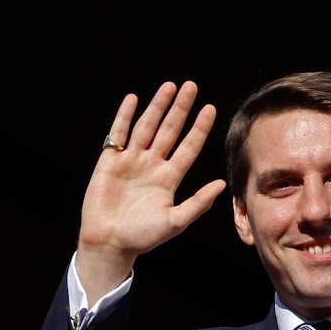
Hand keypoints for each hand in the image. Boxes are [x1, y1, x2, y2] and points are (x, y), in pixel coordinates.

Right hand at [75, 81, 225, 303]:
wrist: (109, 243)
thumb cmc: (142, 237)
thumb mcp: (175, 221)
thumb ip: (198, 203)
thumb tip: (221, 183)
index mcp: (169, 178)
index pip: (188, 147)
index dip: (199, 128)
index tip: (210, 109)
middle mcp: (152, 165)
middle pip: (169, 130)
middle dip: (180, 109)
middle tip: (191, 86)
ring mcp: (131, 161)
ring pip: (147, 127)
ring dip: (157, 107)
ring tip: (169, 87)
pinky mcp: (110, 161)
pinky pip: (118, 134)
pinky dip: (124, 116)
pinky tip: (133, 99)